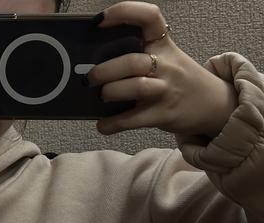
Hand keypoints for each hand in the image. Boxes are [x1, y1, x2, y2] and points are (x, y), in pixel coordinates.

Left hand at [88, 1, 238, 137]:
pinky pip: (133, 120)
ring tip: (102, 96)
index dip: (124, 13)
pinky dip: (112, 123)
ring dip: (111, 92)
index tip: (100, 20)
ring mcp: (165, 90)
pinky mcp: (163, 114)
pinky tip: (103, 124)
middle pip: (132, 61)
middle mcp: (166, 65)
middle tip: (91, 78)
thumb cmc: (179, 79)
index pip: (149, 17)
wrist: (215, 104)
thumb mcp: (165, 58)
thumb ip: (137, 54)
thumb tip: (93, 64)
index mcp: (163, 45)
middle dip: (104, 70)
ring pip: (136, 87)